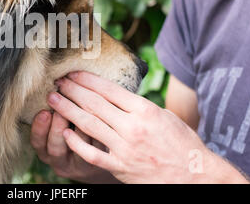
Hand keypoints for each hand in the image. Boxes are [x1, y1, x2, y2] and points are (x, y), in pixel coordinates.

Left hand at [47, 71, 249, 183]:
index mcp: (144, 110)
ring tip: (53, 99)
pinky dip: (77, 143)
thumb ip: (138, 105)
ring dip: (68, 110)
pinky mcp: (120, 167)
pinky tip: (65, 133)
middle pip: (95, 104)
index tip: (73, 73)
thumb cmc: (182, 143)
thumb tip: (115, 94)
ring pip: (89, 125)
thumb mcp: (164, 116)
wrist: (195, 176)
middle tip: (58, 81)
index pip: (109, 89)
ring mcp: (124, 148)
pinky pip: (92, 154)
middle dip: (73, 90)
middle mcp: (132, 127)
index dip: (87, 80)